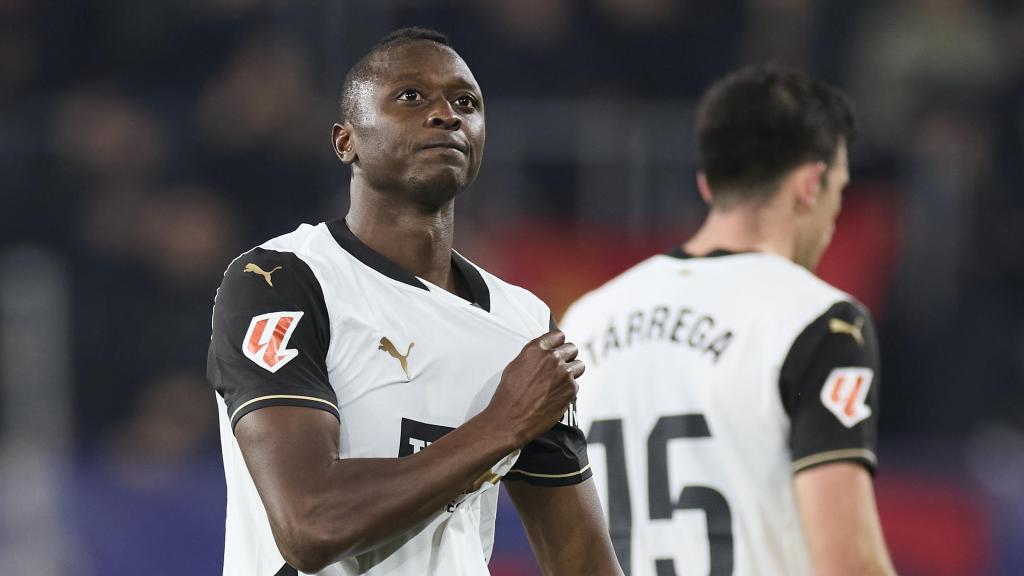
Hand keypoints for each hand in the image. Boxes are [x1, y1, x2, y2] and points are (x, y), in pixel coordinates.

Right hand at [488, 330, 584, 446]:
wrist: (510, 419)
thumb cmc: (508, 395)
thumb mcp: (515, 367)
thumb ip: (533, 357)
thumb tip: (543, 354)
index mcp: (536, 349)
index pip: (558, 336)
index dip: (559, 344)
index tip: (558, 349)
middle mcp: (552, 357)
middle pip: (572, 348)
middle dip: (567, 357)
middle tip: (560, 367)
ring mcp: (563, 373)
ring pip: (579, 365)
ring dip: (572, 372)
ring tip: (561, 382)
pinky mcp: (570, 389)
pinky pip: (576, 384)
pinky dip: (568, 390)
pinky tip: (555, 396)